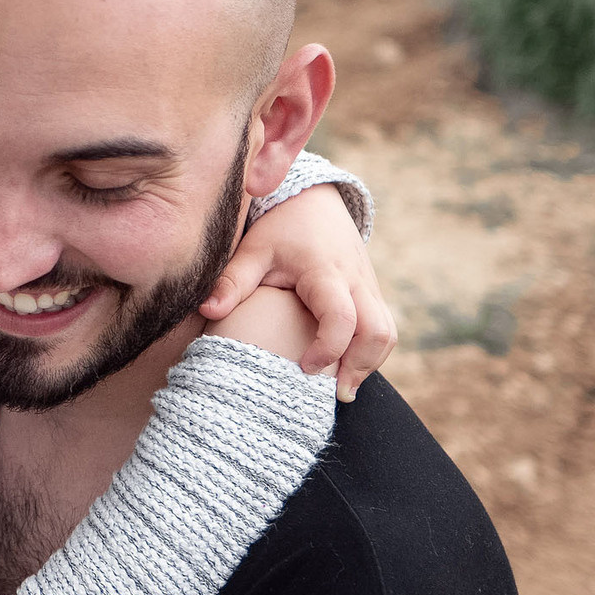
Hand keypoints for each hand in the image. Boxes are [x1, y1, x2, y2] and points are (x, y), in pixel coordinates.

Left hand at [198, 185, 395, 400]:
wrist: (314, 200)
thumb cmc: (279, 228)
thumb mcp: (252, 250)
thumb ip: (232, 281)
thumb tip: (206, 311)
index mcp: (326, 272)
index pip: (341, 317)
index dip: (328, 349)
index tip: (304, 367)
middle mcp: (356, 280)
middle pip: (379, 331)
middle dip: (361, 367)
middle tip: (336, 395)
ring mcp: (369, 286)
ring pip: (388, 332)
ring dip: (370, 363)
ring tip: (342, 388)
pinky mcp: (372, 291)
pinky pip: (384, 326)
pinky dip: (371, 351)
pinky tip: (345, 368)